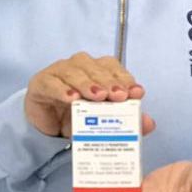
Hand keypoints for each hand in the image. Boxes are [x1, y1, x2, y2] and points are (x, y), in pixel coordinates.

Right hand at [25, 52, 151, 137]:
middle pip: (96, 68)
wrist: (46, 125)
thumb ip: (127, 120)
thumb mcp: (103, 121)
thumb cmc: (77, 117)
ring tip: (97, 96)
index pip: (114, 68)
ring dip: (88, 83)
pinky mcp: (42, 82)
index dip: (125, 79)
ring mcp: (60, 72)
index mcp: (99, 70)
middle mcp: (81, 66)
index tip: (136, 93)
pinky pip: (52, 82)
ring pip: (75, 71)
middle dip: (110, 82)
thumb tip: (149, 123)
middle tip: (118, 96)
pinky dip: (62, 89)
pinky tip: (71, 98)